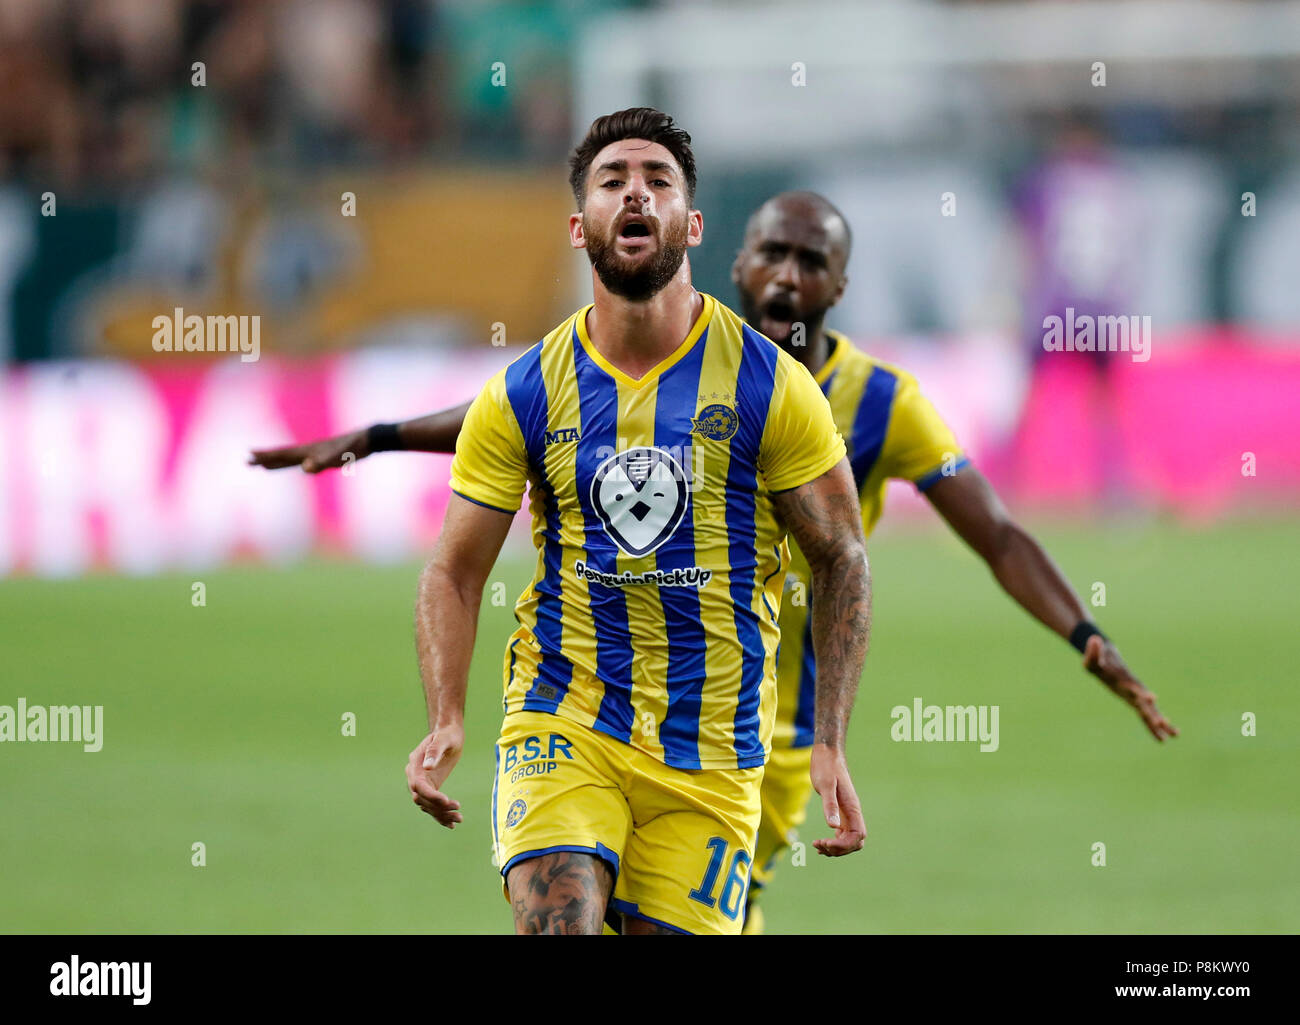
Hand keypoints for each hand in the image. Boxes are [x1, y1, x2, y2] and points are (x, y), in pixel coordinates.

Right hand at [247, 429, 368, 472]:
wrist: (368, 440)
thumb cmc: (353, 448)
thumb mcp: (338, 456)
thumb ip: (322, 462)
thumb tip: (305, 468)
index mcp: (309, 450)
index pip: (282, 453)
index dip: (266, 455)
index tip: (249, 455)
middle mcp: (310, 451)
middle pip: (282, 456)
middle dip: (265, 459)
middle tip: (247, 461)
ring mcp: (317, 454)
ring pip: (292, 460)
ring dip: (277, 463)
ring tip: (263, 466)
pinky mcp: (327, 458)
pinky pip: (306, 463)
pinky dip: (298, 465)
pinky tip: (299, 466)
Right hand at [406, 724, 465, 827]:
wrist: (448, 733)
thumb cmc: (447, 734)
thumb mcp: (444, 739)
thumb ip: (435, 750)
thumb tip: (428, 765)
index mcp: (415, 764)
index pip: (419, 785)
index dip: (431, 795)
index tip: (446, 801)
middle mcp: (415, 776)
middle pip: (422, 798)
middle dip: (439, 807)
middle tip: (458, 811)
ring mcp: (422, 783)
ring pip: (427, 805)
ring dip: (442, 814)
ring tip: (459, 819)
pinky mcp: (431, 788)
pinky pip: (432, 805)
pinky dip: (440, 815)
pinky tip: (451, 824)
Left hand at [809, 743, 866, 856]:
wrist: (827, 753)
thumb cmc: (826, 766)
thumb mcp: (825, 785)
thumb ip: (830, 805)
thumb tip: (833, 827)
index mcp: (852, 807)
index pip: (857, 835)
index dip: (843, 845)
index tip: (825, 842)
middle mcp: (853, 812)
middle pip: (855, 842)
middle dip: (839, 849)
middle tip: (819, 844)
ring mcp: (848, 813)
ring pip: (849, 840)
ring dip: (836, 848)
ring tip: (817, 845)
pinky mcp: (841, 811)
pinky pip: (843, 833)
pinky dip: (834, 842)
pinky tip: (821, 842)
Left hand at [1083, 634, 1178, 741]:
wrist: (1108, 657)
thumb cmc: (1098, 660)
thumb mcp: (1091, 657)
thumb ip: (1093, 650)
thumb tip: (1094, 639)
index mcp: (1124, 679)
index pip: (1133, 686)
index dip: (1141, 692)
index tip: (1152, 698)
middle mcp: (1133, 689)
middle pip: (1144, 702)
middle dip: (1153, 712)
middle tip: (1164, 723)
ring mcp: (1135, 695)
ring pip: (1149, 711)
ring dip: (1160, 722)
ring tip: (1175, 734)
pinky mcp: (1135, 700)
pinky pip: (1145, 715)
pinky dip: (1154, 726)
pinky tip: (1164, 738)